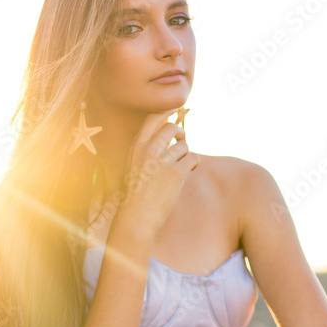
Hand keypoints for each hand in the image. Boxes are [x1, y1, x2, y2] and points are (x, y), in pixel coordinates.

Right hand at [114, 109, 199, 236]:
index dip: (167, 111)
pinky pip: (193, 159)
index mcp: (136, 146)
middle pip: (172, 127)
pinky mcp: (176, 174)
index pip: (153, 118)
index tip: (175, 109)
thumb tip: (165, 137)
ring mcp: (163, 161)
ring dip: (185, 154)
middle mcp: (149, 149)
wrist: (135, 217)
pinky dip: (193, 164)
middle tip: (181, 139)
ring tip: (180, 166)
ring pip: (184, 146)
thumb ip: (145, 150)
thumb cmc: (133, 195)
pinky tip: (188, 171)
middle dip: (180, 132)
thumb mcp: (133, 166)